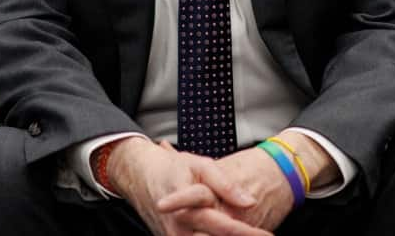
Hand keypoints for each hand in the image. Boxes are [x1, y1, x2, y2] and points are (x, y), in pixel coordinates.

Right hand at [108, 138, 267, 235]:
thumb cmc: (173, 168)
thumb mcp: (200, 165)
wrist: (141, 176)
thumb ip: (225, 184)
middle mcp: (179, 230)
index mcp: (189, 209)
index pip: (224, 227)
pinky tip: (231, 232)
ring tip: (254, 233)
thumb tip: (250, 202)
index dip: (247, 234)